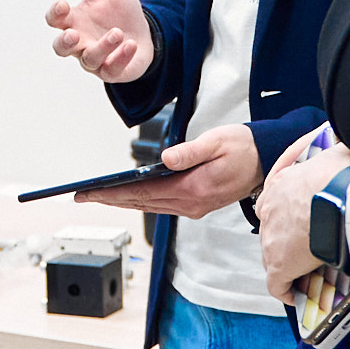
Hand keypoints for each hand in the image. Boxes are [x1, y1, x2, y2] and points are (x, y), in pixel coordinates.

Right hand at [44, 0, 153, 84]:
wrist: (145, 28)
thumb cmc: (118, 10)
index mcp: (74, 20)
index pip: (55, 20)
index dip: (55, 14)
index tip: (63, 4)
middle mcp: (80, 42)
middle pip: (61, 48)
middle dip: (65, 43)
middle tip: (73, 34)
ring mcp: (95, 58)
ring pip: (89, 59)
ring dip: (102, 47)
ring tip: (117, 33)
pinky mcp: (113, 70)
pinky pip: (111, 69)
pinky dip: (120, 57)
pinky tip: (130, 44)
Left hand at [98, 125, 259, 220]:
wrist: (267, 160)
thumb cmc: (243, 147)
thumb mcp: (217, 141)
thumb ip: (190, 151)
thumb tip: (166, 159)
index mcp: (194, 189)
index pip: (144, 193)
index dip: (114, 193)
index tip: (91, 192)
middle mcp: (191, 203)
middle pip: (142, 203)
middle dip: (110, 199)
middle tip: (83, 196)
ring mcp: (194, 207)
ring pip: (150, 206)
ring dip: (123, 201)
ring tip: (98, 195)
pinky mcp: (196, 204)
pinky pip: (162, 205)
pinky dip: (141, 201)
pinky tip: (128, 195)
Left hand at [259, 132, 346, 302]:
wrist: (342, 197)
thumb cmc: (343, 174)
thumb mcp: (338, 153)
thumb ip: (337, 152)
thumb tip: (349, 139)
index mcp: (282, 183)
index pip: (274, 202)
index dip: (286, 215)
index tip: (299, 223)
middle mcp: (270, 210)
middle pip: (272, 231)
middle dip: (288, 241)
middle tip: (308, 249)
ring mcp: (272, 239)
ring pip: (275, 257)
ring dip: (291, 265)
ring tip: (309, 274)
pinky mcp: (280, 265)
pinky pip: (277, 285)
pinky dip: (287, 291)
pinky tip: (297, 295)